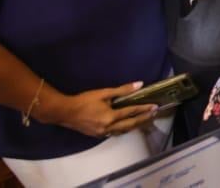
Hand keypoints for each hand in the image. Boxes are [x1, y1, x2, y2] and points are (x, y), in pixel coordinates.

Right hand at [41, 83, 157, 138]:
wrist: (65, 112)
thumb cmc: (84, 100)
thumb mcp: (104, 93)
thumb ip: (122, 90)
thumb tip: (139, 84)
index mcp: (110, 117)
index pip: (131, 112)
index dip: (144, 109)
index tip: (155, 106)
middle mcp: (108, 127)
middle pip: (130, 124)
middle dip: (143, 119)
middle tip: (154, 114)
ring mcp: (102, 133)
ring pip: (123, 130)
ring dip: (134, 125)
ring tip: (144, 120)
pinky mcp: (97, 135)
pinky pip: (114, 133)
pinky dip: (123, 129)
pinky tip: (126, 126)